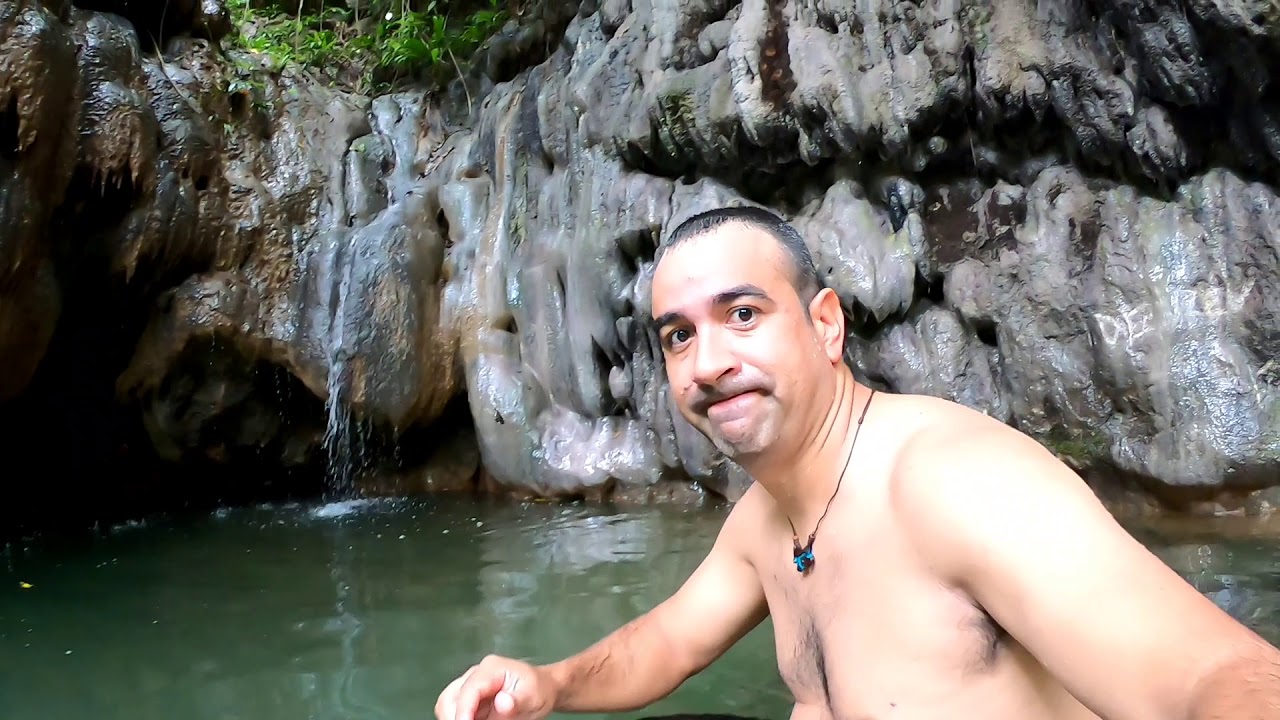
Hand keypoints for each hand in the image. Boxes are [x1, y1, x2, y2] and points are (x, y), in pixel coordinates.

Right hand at [435, 655, 556, 719]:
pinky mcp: (469, 699)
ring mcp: (469, 685)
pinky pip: (454, 711)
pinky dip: (459, 719)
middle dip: (453, 717)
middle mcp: (475, 674)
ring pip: (447, 705)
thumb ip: (517, 701)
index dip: (463, 712)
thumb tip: (502, 703)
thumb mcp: (533, 697)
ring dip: (453, 718)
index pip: (469, 690)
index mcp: (491, 668)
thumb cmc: (538, 690)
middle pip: (449, 697)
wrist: (542, 690)